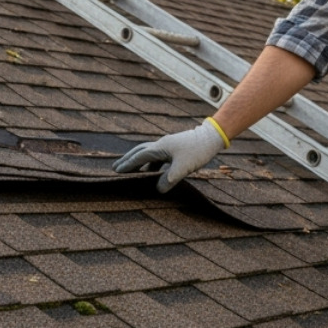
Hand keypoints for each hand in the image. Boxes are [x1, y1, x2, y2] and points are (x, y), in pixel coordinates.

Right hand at [113, 119, 227, 191]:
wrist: (211, 137)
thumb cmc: (197, 151)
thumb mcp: (183, 168)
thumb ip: (169, 180)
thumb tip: (158, 190)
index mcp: (160, 148)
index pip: (139, 157)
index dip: (127, 164)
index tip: (116, 171)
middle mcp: (161, 145)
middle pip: (139, 151)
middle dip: (128, 160)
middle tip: (116, 168)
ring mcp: (168, 145)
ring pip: (149, 153)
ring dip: (139, 161)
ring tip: (131, 171)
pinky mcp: (175, 148)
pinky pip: (158, 156)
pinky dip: (151, 163)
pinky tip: (153, 171)